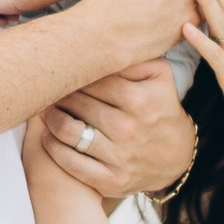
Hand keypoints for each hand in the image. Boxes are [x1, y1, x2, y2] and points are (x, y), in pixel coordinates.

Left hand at [36, 63, 195, 201]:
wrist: (178, 157)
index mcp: (139, 100)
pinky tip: (48, 136)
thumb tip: (102, 42)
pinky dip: (53, 147)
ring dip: (50, 118)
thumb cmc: (161, 110)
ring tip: (45, 109)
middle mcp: (129, 129)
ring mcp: (120, 157)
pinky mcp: (111, 180)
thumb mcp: (160, 77)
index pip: (92, 79)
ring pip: (68, 131)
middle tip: (47, 88)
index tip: (61, 70)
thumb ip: (133, 58)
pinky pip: (71, 163)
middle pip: (77, 103)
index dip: (74, 74)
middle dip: (58, 93)